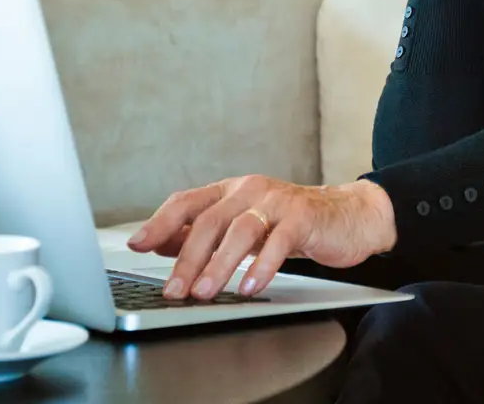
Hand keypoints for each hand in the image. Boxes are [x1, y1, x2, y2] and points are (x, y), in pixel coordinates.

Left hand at [125, 176, 395, 299]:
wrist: (347, 215)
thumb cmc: (291, 221)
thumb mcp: (243, 223)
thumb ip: (205, 232)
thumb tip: (161, 242)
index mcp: (229, 190)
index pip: (186, 201)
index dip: (159, 222)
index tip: (137, 243)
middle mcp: (249, 190)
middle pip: (209, 221)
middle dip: (187, 258)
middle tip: (174, 289)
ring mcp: (276, 202)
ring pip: (240, 231)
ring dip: (219, 265)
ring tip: (206, 292)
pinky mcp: (302, 217)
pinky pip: (278, 242)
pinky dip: (261, 266)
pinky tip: (250, 287)